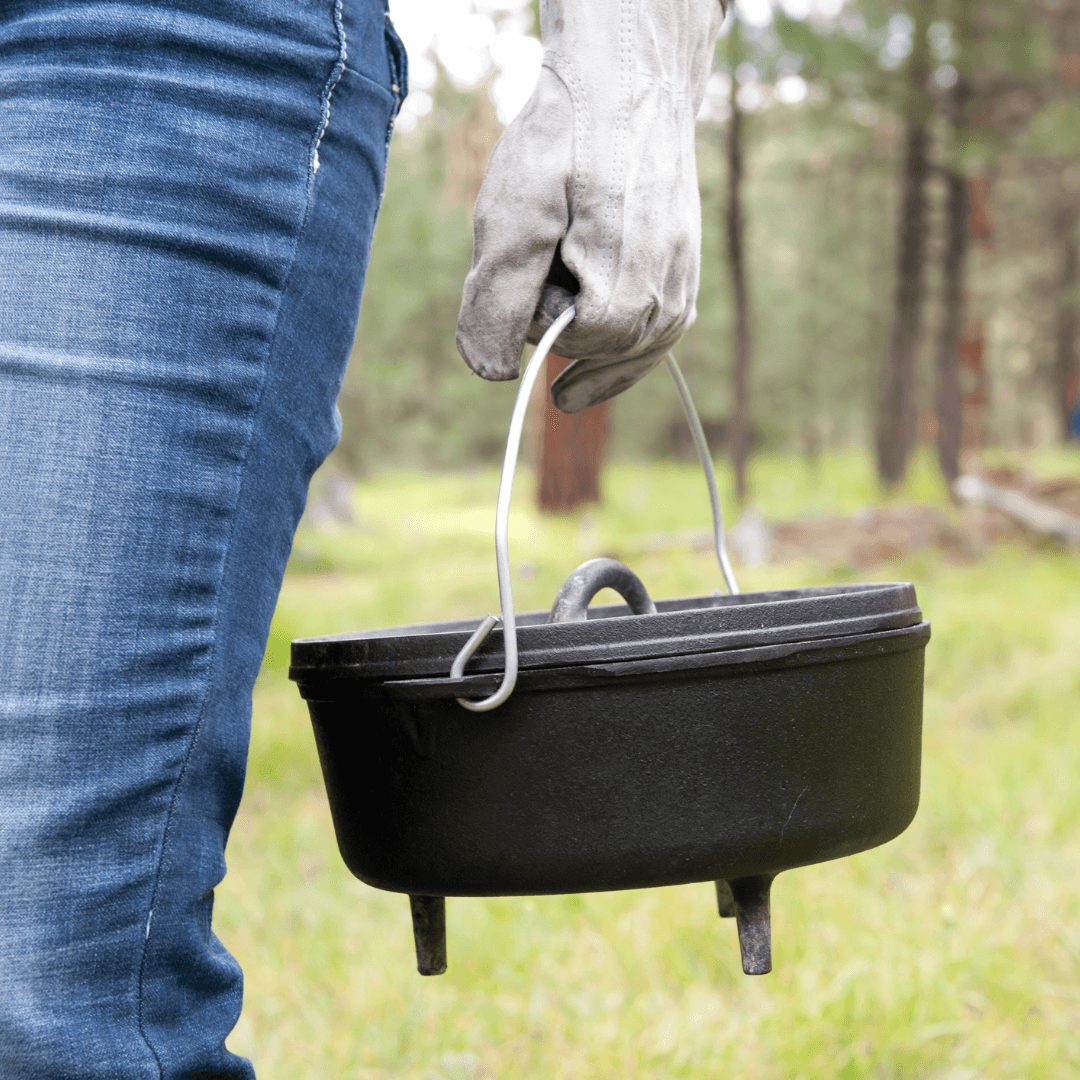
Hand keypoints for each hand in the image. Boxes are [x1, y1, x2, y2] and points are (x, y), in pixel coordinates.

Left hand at [456, 0, 725, 412]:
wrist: (630, 79)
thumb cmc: (567, 140)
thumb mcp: (515, 215)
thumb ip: (500, 299)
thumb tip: (492, 374)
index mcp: (627, 295)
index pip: (563, 343)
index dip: (532, 308)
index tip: (529, 256)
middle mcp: (668, 303)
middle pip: (593, 348)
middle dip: (559, 314)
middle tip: (551, 249)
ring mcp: (682, 290)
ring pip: (624, 348)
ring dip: (586, 326)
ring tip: (564, 275)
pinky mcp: (684, 275)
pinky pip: (653, 335)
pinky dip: (618, 345)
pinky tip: (590, 361)